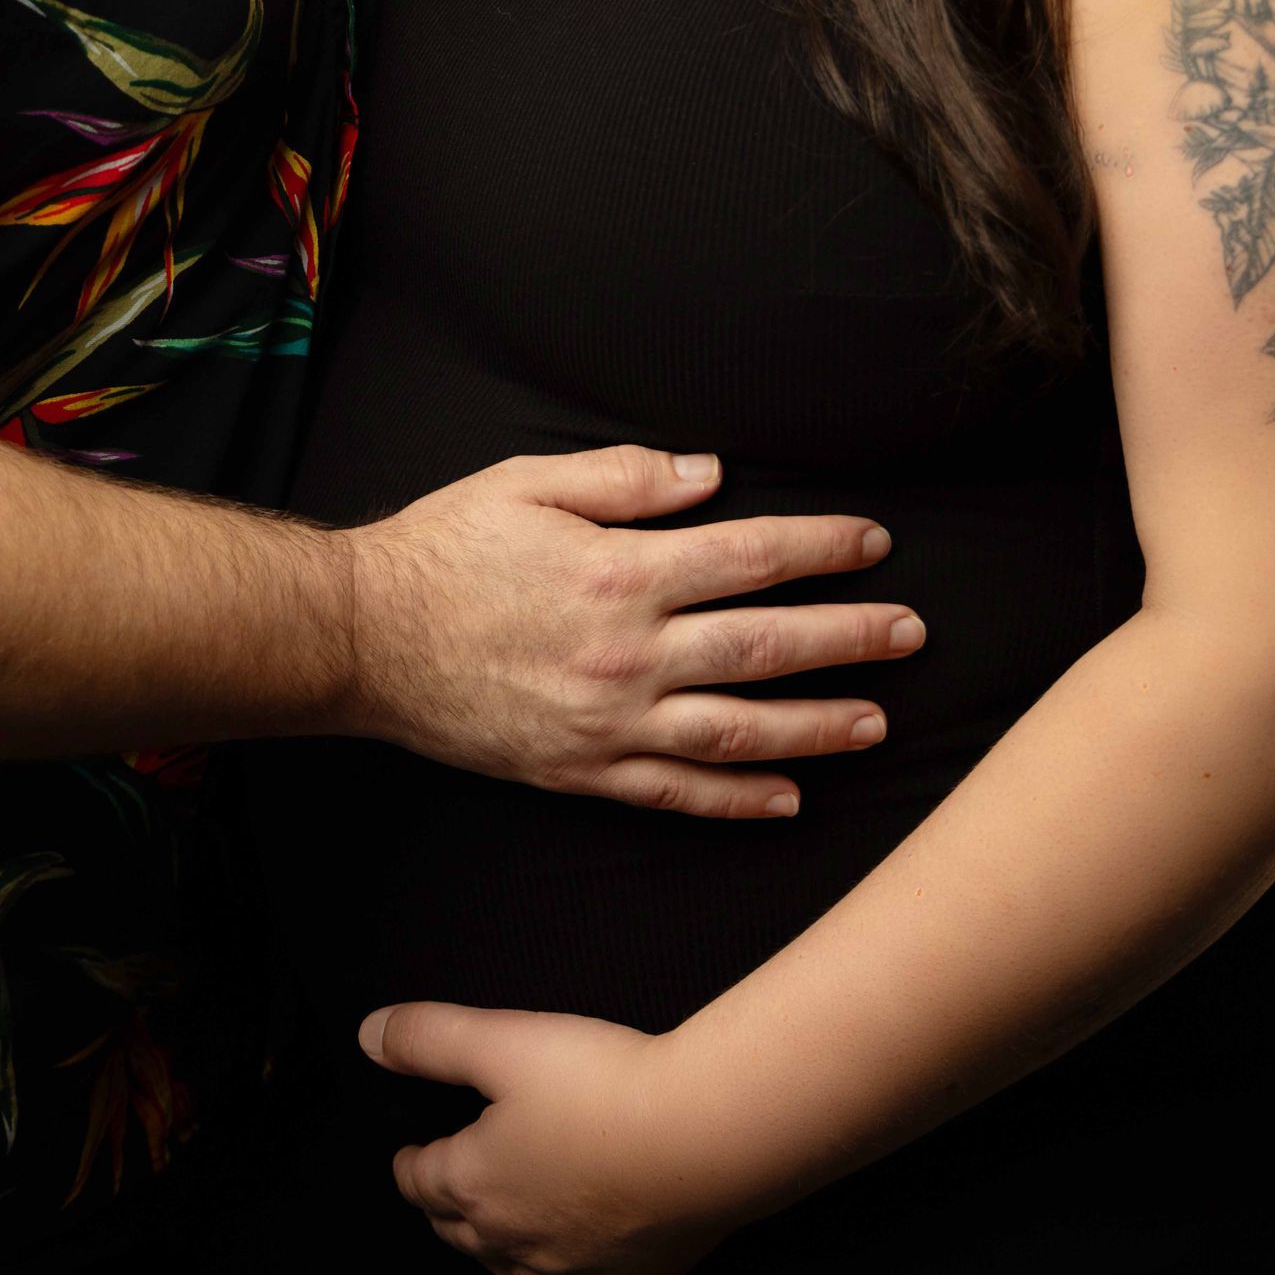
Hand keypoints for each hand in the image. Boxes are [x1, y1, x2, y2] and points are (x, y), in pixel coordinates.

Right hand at [338, 445, 923, 814]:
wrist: (361, 639)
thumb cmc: (443, 548)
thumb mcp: (527, 482)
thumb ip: (625, 477)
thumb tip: (711, 475)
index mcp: (622, 571)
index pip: (751, 557)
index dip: (822, 549)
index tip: (875, 545)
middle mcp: (628, 653)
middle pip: (765, 646)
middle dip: (849, 638)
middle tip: (913, 634)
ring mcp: (607, 723)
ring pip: (738, 730)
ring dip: (817, 727)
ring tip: (878, 721)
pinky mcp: (580, 773)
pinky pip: (676, 793)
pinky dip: (738, 799)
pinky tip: (790, 798)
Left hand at [364, 997, 737, 1274]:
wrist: (702, 1138)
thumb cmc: (601, 1085)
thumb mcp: (503, 1040)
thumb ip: (430, 1037)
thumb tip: (369, 1035)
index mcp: (475, 1183)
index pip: (422, 1181)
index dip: (410, 1165)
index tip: (409, 1158)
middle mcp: (513, 1241)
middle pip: (460, 1232)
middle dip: (444, 1209)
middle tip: (442, 1190)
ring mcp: (569, 1271)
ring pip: (510, 1269)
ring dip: (492, 1247)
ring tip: (492, 1227)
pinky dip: (558, 1272)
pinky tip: (567, 1259)